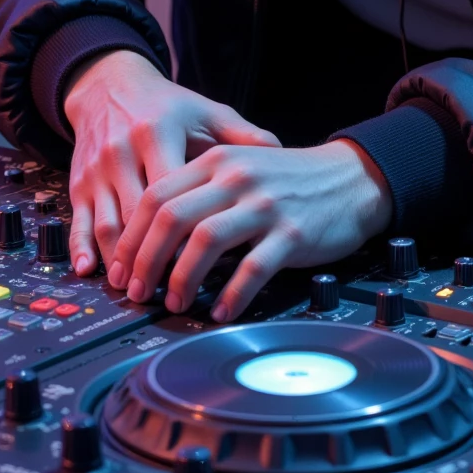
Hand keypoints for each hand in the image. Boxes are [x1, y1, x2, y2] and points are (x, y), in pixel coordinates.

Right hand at [63, 50, 279, 277]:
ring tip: (135, 289)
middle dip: (150, 255)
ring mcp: (98, 169)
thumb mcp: (206, 112)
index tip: (203, 254)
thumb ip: (243, 134)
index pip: (173, 188)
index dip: (186, 225)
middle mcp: (123, 151)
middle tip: (165, 289)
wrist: (111, 85)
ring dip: (120, 260)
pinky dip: (81, 248)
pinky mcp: (78, 181)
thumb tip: (281, 151)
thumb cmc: (167, 105)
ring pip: (107, 222)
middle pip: (138, 213)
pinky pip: (78, 220)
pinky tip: (90, 271)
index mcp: (159, 133)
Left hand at [109, 139, 392, 320]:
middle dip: (146, 261)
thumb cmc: (290, 180)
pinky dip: (231, 295)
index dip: (131, 237)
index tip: (121, 269)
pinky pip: (252, 269)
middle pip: (172, 218)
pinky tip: (221, 311)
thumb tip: (150, 237)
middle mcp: (237, 178)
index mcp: (218, 161)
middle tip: (137, 292)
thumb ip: (200, 191)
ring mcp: (265, 204)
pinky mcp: (292, 233)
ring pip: (205, 241)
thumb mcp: (240, 167)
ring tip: (174, 303)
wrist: (351, 178)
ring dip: (182, 279)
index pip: (156, 195)